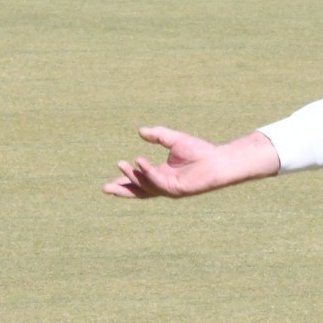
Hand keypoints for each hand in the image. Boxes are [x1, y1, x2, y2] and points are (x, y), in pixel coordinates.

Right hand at [105, 127, 277, 198]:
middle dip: (122, 190)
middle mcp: (163, 184)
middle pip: (138, 191)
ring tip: (122, 163)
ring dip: (132, 176)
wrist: (217, 160)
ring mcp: (168, 188)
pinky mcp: (175, 189)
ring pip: (145, 186)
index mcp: (162, 174)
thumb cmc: (200, 151)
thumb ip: (158, 135)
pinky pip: (156, 182)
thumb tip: (140, 131)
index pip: (140, 180)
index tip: (110, 181)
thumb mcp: (174, 140)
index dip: (125, 180)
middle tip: (104, 189)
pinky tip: (139, 163)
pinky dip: (146, 173)